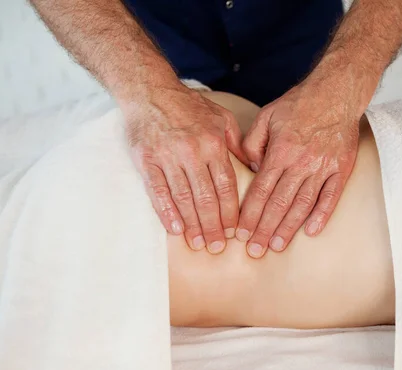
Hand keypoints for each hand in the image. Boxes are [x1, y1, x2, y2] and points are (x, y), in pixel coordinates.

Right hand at [126, 85, 246, 253]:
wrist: (150, 91)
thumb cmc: (188, 106)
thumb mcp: (221, 117)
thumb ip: (237, 143)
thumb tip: (254, 165)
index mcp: (213, 144)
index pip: (225, 186)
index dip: (230, 212)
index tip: (234, 231)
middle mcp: (192, 152)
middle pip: (206, 197)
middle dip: (213, 226)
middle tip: (217, 247)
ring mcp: (168, 157)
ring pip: (183, 198)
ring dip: (192, 224)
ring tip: (198, 243)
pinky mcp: (146, 160)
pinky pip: (158, 191)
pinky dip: (166, 211)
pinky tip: (175, 228)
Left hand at [237, 75, 360, 257]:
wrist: (337, 92)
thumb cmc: (299, 103)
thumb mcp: (267, 116)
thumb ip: (253, 143)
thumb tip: (251, 170)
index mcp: (280, 151)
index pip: (261, 190)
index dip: (249, 214)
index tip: (240, 233)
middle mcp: (301, 162)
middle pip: (279, 203)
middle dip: (264, 229)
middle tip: (255, 250)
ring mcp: (323, 167)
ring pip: (303, 204)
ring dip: (289, 227)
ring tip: (277, 246)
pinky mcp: (341, 169)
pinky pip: (331, 196)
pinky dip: (322, 215)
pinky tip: (311, 231)